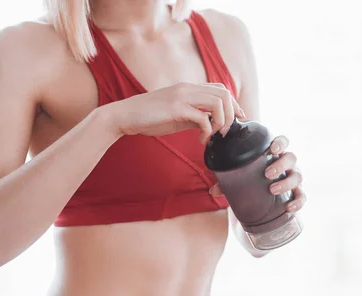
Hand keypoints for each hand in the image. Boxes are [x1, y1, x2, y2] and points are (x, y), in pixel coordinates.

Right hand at [105, 82, 245, 143]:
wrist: (125, 116)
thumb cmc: (149, 117)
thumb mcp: (176, 116)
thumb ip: (194, 116)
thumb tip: (210, 125)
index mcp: (189, 88)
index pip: (221, 89)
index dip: (234, 105)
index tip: (236, 121)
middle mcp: (188, 88)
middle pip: (225, 94)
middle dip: (231, 115)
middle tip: (224, 132)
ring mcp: (182, 96)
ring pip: (218, 103)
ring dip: (222, 122)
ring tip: (214, 136)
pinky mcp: (175, 108)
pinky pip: (202, 117)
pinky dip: (207, 131)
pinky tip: (200, 141)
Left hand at [210, 136, 306, 213]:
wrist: (261, 196)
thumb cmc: (250, 179)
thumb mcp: (239, 177)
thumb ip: (226, 181)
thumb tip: (213, 191)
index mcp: (273, 154)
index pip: (282, 141)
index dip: (280, 143)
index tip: (272, 149)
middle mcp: (286, 164)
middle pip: (291, 158)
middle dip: (281, 164)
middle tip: (267, 174)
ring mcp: (292, 177)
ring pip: (298, 175)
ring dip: (287, 182)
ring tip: (272, 189)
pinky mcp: (296, 192)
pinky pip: (303, 195)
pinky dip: (299, 201)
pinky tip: (290, 208)